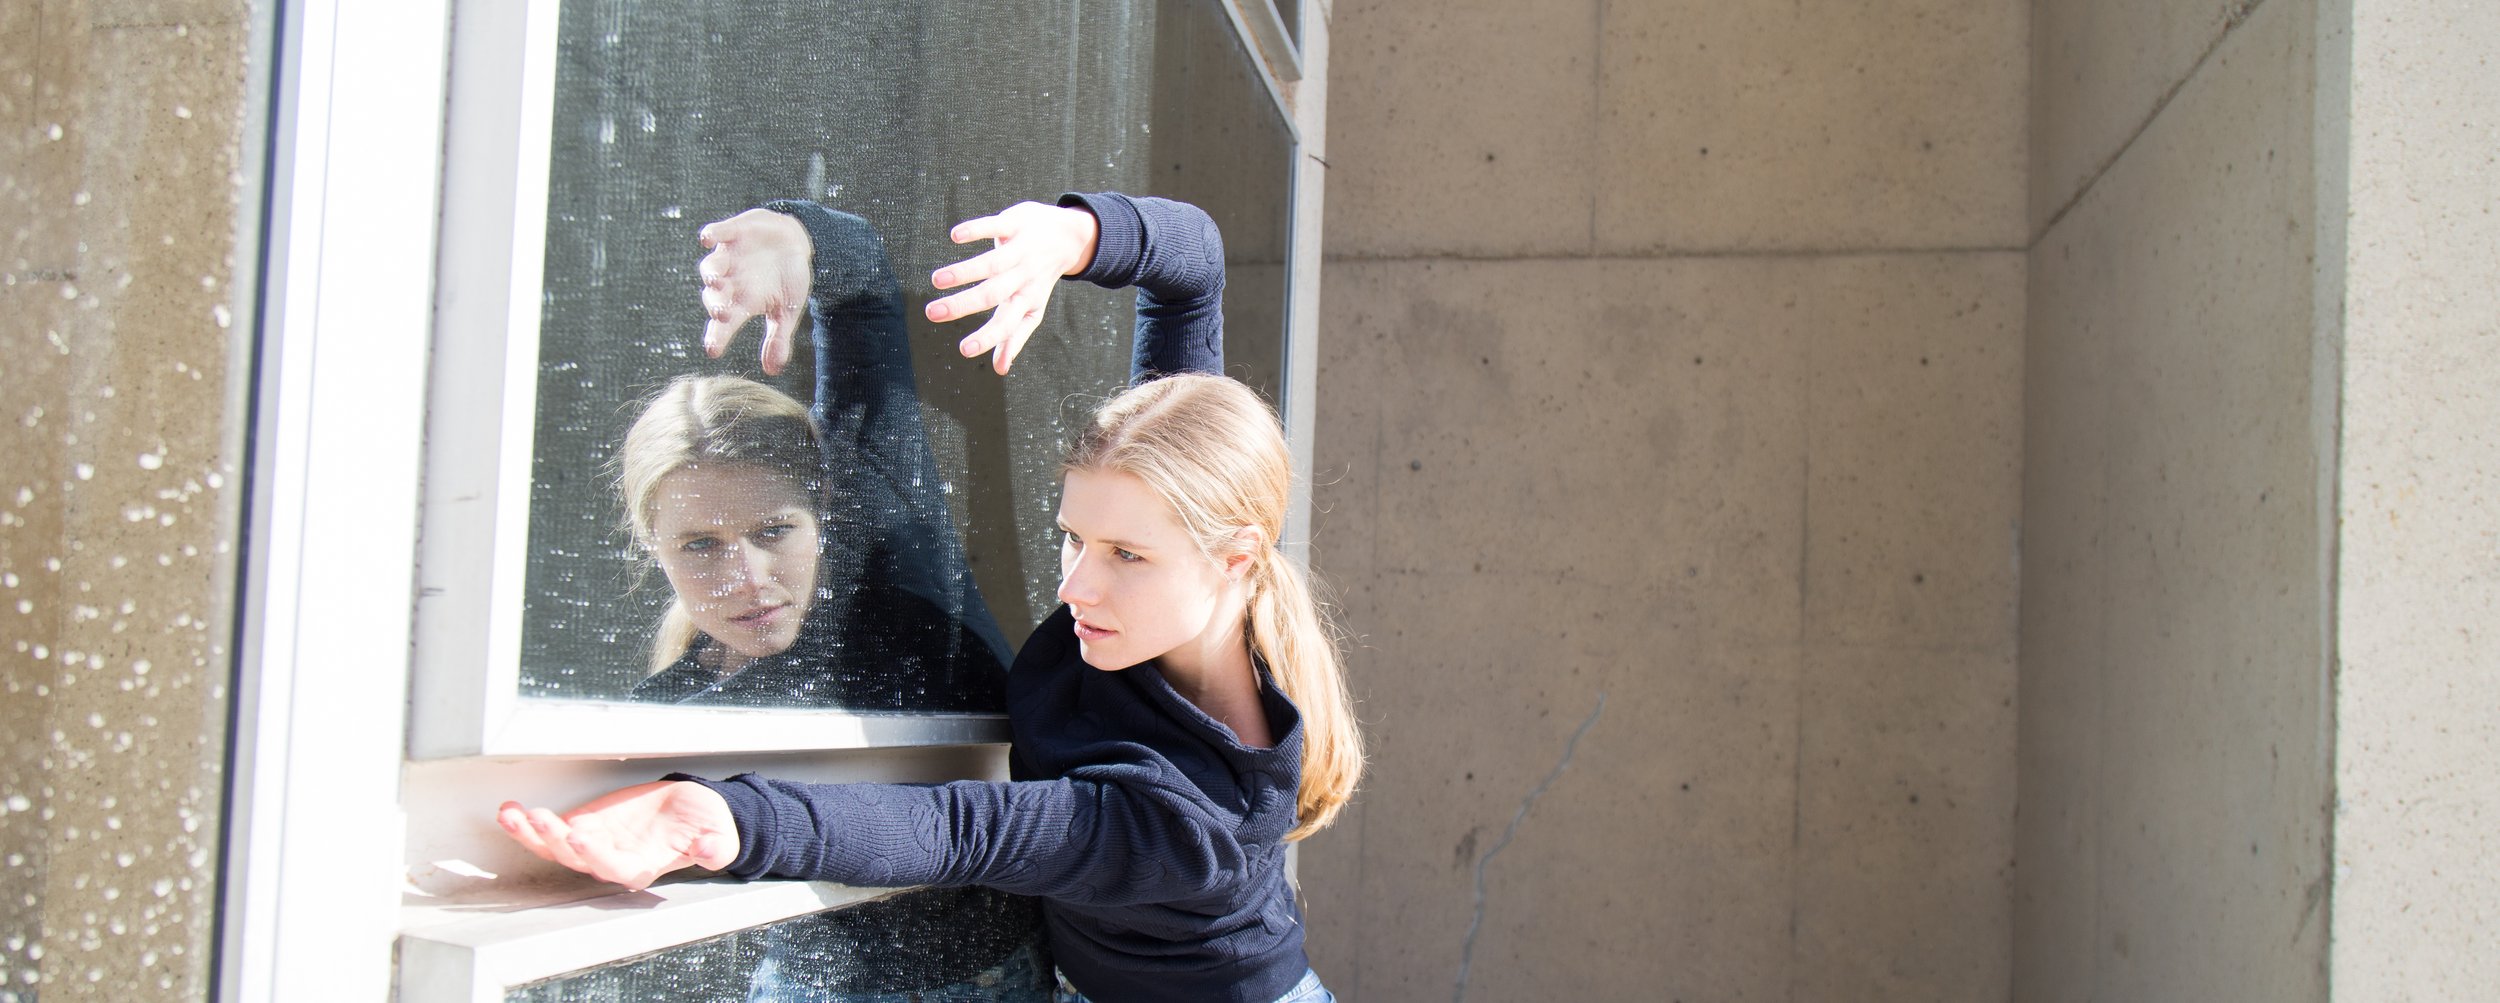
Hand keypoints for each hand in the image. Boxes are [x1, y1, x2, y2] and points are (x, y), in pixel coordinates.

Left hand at [495, 781, 739, 890]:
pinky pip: (551, 828)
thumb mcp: (719, 838)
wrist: (693, 812)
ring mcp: (593, 844)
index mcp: (642, 868)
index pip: (614, 867)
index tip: (582, 836)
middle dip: (554, 840)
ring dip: (532, 833)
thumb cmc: (706, 828)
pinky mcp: (584, 825)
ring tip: (512, 815)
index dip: (596, 855)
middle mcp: (611, 861)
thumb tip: (708, 850)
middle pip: (575, 858)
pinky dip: (528, 823)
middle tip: (540, 819)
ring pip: (555, 846)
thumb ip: (714, 848)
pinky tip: (511, 811)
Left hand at [697, 209, 814, 375]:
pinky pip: (718, 232)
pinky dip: (712, 234)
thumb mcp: (787, 311)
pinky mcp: (734, 232)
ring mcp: (730, 257)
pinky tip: (707, 238)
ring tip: (716, 279)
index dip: (717, 336)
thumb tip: (772, 371)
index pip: (724, 324)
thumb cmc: (786, 279)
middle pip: (714, 296)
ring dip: (712, 272)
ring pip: (711, 266)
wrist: (792, 241)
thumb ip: (778, 339)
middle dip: (716, 303)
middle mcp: (730, 282)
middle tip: (721, 313)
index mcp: (741, 303)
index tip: (713, 351)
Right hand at [926, 201, 1100, 374]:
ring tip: (937, 280)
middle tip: (932, 313)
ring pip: (992, 263)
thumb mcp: (1032, 308)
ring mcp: (1020, 250)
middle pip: (993, 294)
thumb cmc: (1039, 278)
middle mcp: (1023, 277)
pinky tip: (955, 236)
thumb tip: (1000, 370)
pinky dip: (976, 230)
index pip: (1007, 324)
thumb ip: (1014, 336)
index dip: (988, 338)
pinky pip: (995, 226)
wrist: (1069, 236)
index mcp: (1025, 301)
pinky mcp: (1015, 223)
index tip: (964, 350)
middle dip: (963, 305)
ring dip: (963, 272)